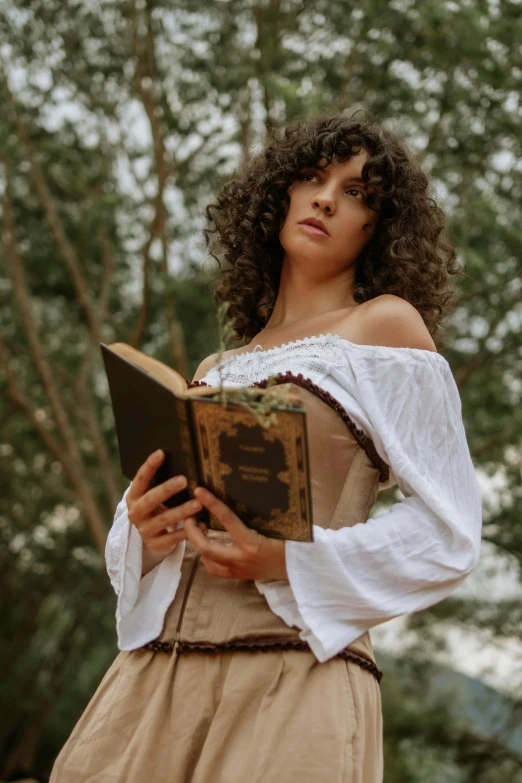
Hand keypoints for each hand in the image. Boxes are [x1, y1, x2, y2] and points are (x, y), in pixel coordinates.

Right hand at [126, 450, 205, 568]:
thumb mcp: (154, 495)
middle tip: (184, 480)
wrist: (151, 536)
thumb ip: (161, 482)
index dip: (149, 466)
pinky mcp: (156, 544)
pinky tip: (202, 524)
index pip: (140, 480)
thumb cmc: (157, 507)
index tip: (161, 453)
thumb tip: (184, 459)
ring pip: (164, 520)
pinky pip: (174, 537)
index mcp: (134, 497)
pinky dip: (189, 531)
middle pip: (150, 500)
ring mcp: (145, 530)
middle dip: (166, 490)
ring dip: (182, 511)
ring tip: (198, 504)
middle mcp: (136, 513)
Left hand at [184, 486, 287, 580]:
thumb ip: (255, 515)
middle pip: (206, 547)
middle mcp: (242, 558)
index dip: (212, 504)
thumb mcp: (275, 525)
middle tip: (190, 515)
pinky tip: (208, 546)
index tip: (199, 491)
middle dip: (192, 531)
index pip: (226, 519)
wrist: (299, 568)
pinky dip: (207, 557)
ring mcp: (239, 570)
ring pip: (207, 560)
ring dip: (198, 544)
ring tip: (198, 529)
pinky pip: (215, 569)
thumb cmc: (290, 542)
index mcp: (252, 542)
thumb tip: (238, 494)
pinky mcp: (239, 576)